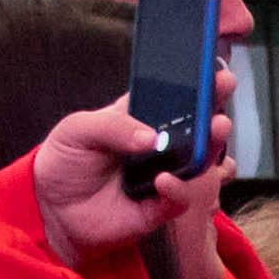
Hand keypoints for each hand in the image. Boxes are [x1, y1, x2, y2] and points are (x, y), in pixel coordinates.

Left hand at [34, 81, 236, 265]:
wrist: (52, 209)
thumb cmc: (65, 161)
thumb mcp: (78, 129)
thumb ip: (112, 125)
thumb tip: (151, 138)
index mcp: (140, 118)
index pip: (173, 97)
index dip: (195, 84)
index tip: (213, 70)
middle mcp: (159, 146)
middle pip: (195, 127)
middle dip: (214, 105)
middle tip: (227, 88)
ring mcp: (162, 175)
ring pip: (197, 162)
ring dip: (209, 145)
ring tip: (216, 128)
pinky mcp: (159, 208)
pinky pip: (179, 198)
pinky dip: (177, 189)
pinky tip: (164, 180)